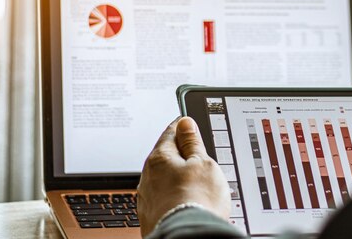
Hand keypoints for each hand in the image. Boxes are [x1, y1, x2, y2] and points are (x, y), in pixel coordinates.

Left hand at [137, 117, 230, 236]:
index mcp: (159, 158)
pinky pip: (165, 197)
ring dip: (179, 178)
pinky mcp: (151, 215)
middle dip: (183, 155)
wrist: (188, 236)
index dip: (183, 126)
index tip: (190, 123)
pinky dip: (176, 196)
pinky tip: (189, 201)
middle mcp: (148, 176)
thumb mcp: (203, 163)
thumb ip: (193, 142)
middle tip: (202, 159)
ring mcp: (148, 197)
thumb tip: (185, 123)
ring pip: (165, 178)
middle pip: (167, 156)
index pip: (170, 132)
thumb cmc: (197, 201)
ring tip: (199, 185)